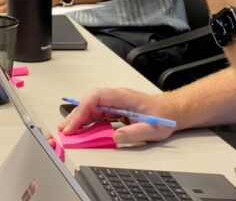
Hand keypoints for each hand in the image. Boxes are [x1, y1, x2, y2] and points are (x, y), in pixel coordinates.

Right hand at [58, 88, 176, 145]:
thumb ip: (133, 133)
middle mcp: (116, 97)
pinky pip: (96, 114)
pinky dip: (86, 122)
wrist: (170, 112)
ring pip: (90, 108)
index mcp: (123, 97)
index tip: (75, 124)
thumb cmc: (162, 116)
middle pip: (89, 102)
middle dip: (75, 116)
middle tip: (65, 130)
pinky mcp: (114, 110)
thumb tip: (114, 137)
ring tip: (67, 131)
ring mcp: (114, 103)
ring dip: (78, 119)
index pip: (96, 97)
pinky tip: (80, 130)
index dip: (82, 110)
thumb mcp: (151, 128)